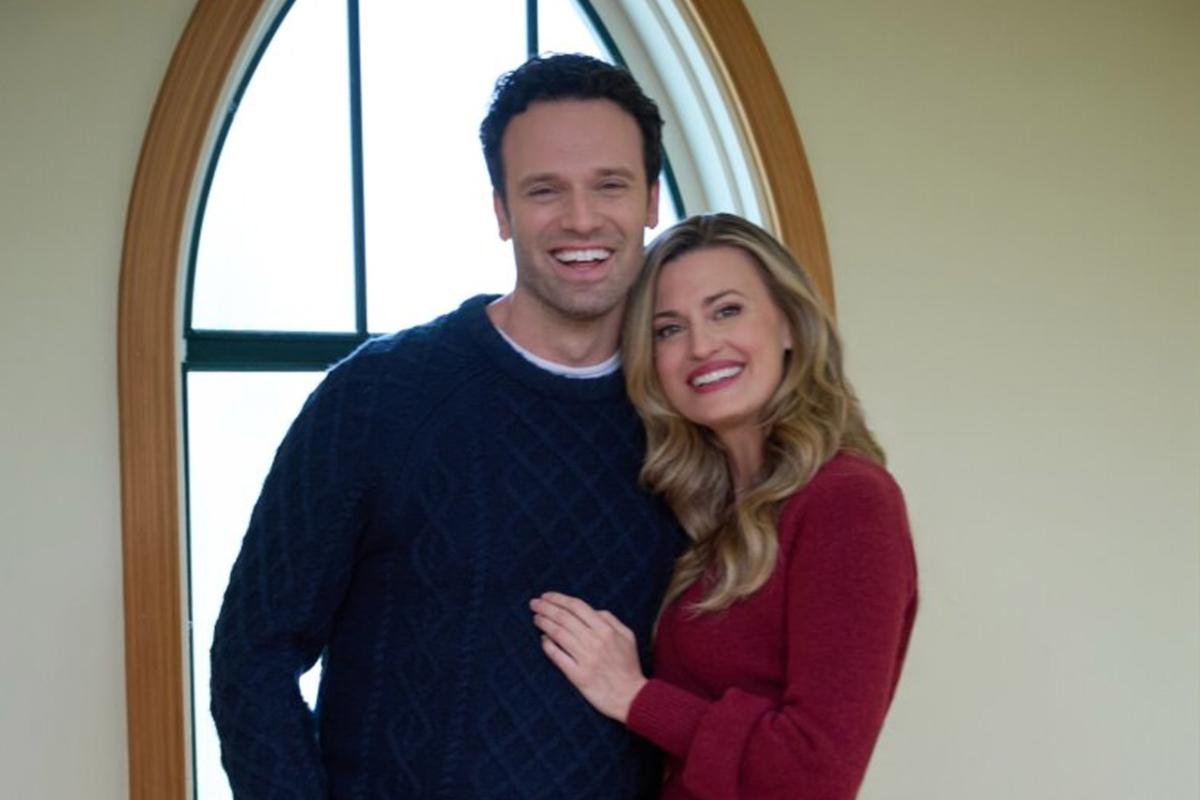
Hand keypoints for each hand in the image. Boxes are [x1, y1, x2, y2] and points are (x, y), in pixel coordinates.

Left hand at [530, 592, 647, 722]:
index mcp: (606, 630)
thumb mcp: (627, 636)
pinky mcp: (578, 676)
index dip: (559, 599)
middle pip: (564, 618)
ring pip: (558, 634)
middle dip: (546, 607)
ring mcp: (585, 659)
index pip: (577, 607)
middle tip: (534, 603)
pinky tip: (542, 639)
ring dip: (544, 623)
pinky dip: (548, 645)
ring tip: (536, 617)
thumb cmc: (628, 666)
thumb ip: (610, 619)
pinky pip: (558, 656)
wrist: (631, 697)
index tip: (546, 596)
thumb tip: (593, 610)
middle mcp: (594, 641)